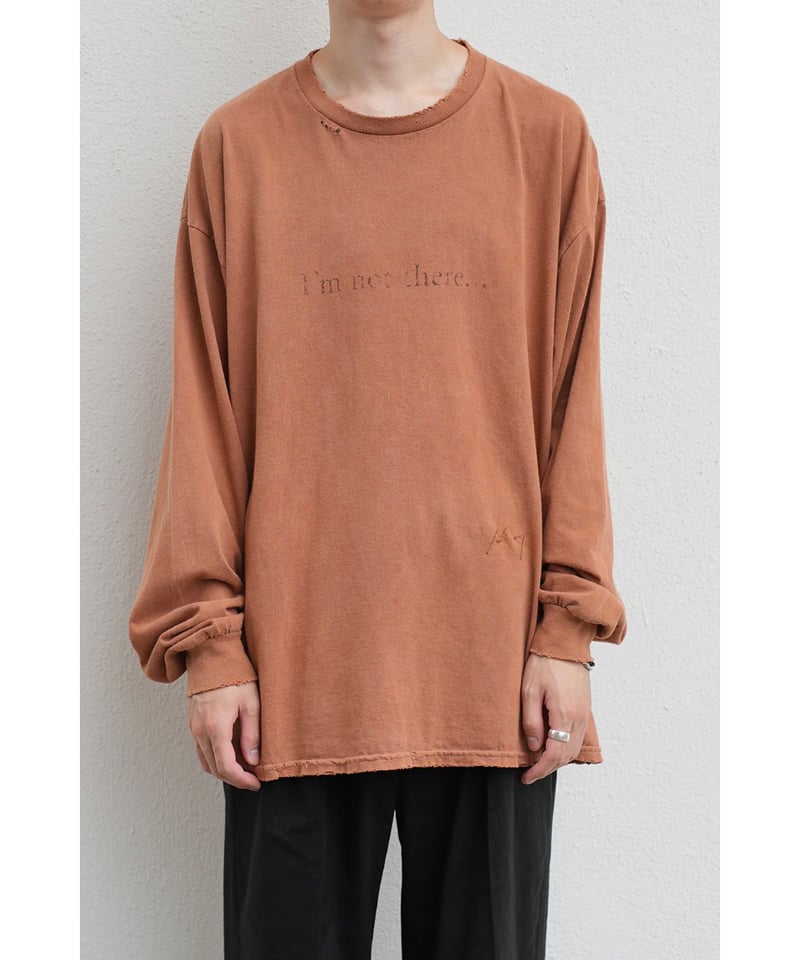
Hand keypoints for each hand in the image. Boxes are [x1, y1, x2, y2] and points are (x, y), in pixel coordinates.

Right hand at [188, 680, 261, 790]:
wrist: (211, 657)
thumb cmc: (235, 676)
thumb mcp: (251, 704)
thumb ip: (251, 735)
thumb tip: (253, 761)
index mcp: (216, 728)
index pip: (226, 766)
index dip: (242, 780)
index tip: (256, 783)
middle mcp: (200, 732)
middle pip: (215, 769)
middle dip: (234, 779)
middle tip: (253, 779)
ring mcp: (193, 728)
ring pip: (206, 762)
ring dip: (224, 770)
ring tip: (245, 769)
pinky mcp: (193, 724)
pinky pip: (202, 750)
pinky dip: (215, 759)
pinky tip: (231, 754)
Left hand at [520, 653, 590, 784]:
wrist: (566, 644)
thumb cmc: (544, 663)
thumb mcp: (529, 691)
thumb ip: (532, 721)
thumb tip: (534, 747)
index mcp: (564, 715)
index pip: (554, 755)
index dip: (539, 770)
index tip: (526, 777)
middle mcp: (579, 719)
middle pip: (566, 757)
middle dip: (547, 769)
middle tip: (529, 774)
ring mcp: (585, 715)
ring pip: (574, 750)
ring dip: (558, 761)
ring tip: (539, 763)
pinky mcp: (585, 710)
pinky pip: (578, 739)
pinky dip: (566, 750)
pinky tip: (553, 747)